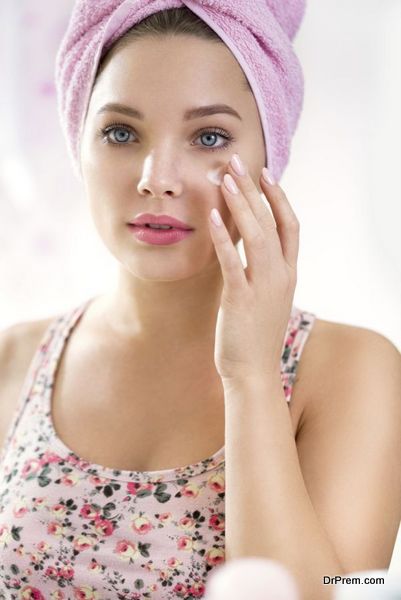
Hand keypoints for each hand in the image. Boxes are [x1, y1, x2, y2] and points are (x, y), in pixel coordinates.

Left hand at [208, 154, 298, 382]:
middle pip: (271, 222)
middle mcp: (281, 275)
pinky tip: (213, 216)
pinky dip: (224, 238)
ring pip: (257, 235)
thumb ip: (264, 270)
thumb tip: (251, 246)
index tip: (265, 173)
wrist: (253, 371)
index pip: (290, 225)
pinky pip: (233, 262)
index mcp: (288, 273)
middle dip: (254, 190)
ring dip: (241, 205)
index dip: (278, 197)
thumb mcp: (267, 296)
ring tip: (226, 179)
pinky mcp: (242, 299)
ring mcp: (264, 287)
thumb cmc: (255, 334)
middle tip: (237, 162)